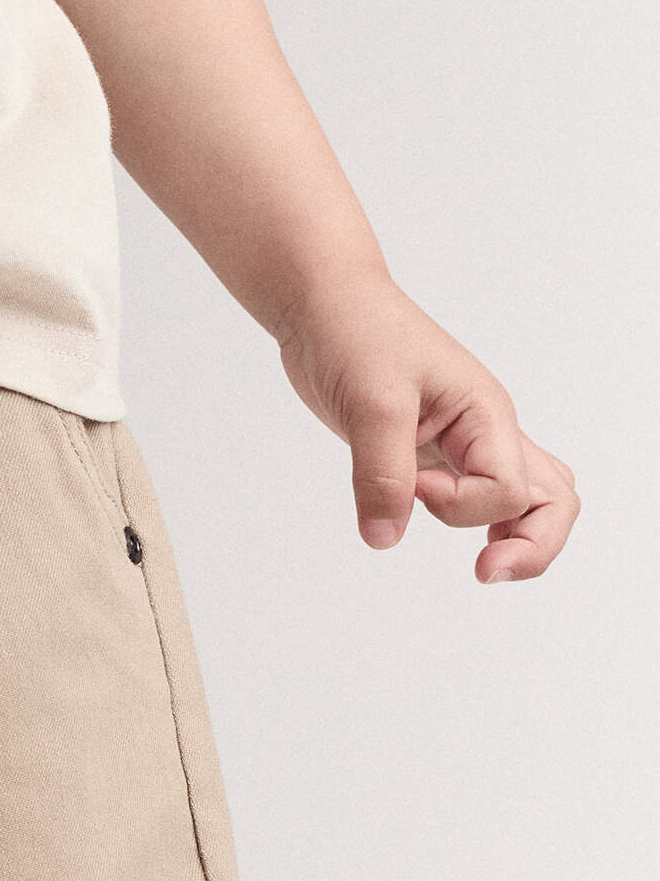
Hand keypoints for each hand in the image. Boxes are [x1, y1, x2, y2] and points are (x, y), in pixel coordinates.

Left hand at [277, 271, 578, 581]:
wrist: (327, 308)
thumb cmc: (356, 333)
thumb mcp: (370, 404)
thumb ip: (381, 474)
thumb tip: (385, 537)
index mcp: (485, 414)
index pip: (506, 489)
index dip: (460, 506)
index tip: (413, 488)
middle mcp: (487, 430)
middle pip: (553, 498)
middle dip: (533, 545)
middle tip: (487, 572)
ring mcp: (466, 443)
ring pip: (529, 498)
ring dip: (518, 537)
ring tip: (485, 567)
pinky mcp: (435, 452)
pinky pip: (482, 494)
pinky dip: (480, 522)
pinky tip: (460, 539)